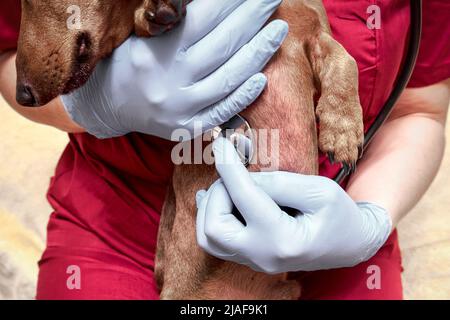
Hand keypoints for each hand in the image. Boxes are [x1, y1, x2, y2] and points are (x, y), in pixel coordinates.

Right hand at [62, 0, 287, 138]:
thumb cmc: (129, 63)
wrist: (108, 105)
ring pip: (227, 78)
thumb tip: (215, 5)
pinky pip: (221, 112)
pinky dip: (243, 96)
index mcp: (155, 51)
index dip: (231, 2)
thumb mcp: (144, 35)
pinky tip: (262, 78)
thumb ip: (177, 21)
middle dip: (251, 18)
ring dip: (258, 53)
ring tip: (278, 30)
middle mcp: (169, 80)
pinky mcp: (188, 127)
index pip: (203, 19)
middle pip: (221, 45)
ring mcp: (180, 108)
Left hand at [196, 137, 391, 273]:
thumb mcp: (318, 190)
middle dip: (216, 193)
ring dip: (210, 207)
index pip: (244, 196)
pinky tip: (219, 198)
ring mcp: (254, 262)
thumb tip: (240, 173)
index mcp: (284, 239)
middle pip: (214, 226)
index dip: (228, 165)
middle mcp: (263, 256)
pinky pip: (216, 243)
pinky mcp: (250, 260)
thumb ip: (278, 182)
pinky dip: (211, 218)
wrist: (350, 245)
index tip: (221, 144)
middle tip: (233, 175)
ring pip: (208, 237)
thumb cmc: (340, 215)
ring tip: (228, 187)